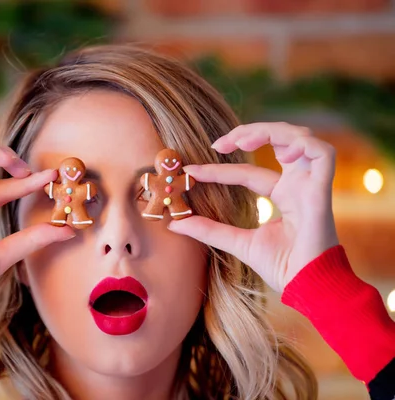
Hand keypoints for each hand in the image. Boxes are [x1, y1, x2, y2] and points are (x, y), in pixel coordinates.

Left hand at [168, 122, 339, 292]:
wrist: (307, 290)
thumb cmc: (283, 269)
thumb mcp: (236, 243)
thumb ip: (208, 230)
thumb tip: (173, 222)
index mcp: (284, 196)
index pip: (248, 172)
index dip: (219, 169)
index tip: (190, 171)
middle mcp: (299, 186)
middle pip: (280, 142)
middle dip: (250, 132)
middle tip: (218, 143)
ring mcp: (312, 185)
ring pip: (301, 138)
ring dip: (271, 131)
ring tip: (241, 141)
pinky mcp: (322, 191)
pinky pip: (324, 153)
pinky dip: (301, 143)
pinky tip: (278, 151)